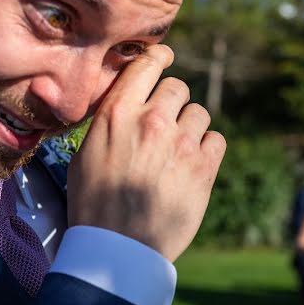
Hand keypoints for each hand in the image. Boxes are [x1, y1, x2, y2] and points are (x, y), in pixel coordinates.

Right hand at [67, 45, 226, 261]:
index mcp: (118, 113)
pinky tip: (194, 164)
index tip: (165, 59)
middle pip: (178, 88)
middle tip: (165, 127)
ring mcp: (181, 143)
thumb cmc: (94, 203)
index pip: (147, 64)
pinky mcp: (204, 168)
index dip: (159, 58)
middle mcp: (152, 121)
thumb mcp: (87, 152)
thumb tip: (128, 105)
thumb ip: (112, 121)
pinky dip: (208, 149)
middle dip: (173, 103)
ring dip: (192, 127)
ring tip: (178, 152)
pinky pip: (217, 140)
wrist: (118, 246)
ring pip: (199, 113)